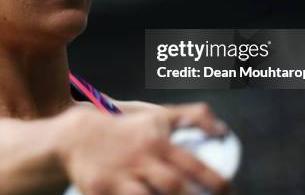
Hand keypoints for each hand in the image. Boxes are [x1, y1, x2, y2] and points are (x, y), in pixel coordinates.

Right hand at [58, 103, 230, 194]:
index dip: (214, 181)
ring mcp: (119, 177)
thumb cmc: (124, 127)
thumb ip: (191, 119)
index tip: (227, 190)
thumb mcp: (156, 117)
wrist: (77, 134)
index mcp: (156, 143)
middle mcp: (140, 160)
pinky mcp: (100, 191)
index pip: (192, 164)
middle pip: (173, 187)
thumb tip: (224, 132)